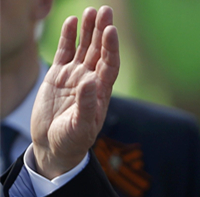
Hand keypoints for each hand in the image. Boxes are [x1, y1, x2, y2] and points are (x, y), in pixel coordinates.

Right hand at [31, 6, 118, 177]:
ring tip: (91, 11)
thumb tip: (90, 80)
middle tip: (106, 10)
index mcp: (101, 93)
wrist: (54, 146)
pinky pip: (65, 52)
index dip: (111, 48)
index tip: (111, 30)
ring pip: (84, 48)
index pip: (110, 65)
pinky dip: (68, 37)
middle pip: (99, 51)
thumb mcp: (80, 126)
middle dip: (103, 31)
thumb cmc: (71, 141)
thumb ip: (86, 104)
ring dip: (88, 31)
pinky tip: (72, 22)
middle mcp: (91, 81)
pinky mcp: (58, 76)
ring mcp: (75, 77)